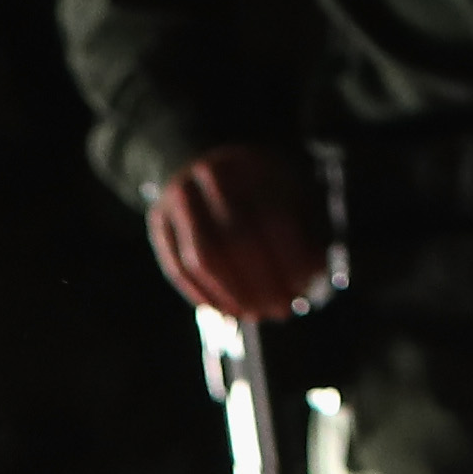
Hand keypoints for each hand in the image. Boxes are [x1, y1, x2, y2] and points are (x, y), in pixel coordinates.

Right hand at [147, 142, 332, 319]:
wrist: (205, 163)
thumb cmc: (259, 185)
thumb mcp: (289, 187)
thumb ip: (307, 224)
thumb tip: (315, 272)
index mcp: (248, 160)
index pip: (271, 214)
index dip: (290, 256)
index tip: (306, 285)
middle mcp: (206, 175)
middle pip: (235, 238)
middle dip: (262, 282)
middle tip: (283, 309)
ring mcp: (176, 199)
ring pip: (201, 258)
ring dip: (233, 295)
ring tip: (258, 313)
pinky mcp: (158, 223)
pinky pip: (177, 269)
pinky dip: (205, 296)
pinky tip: (231, 311)